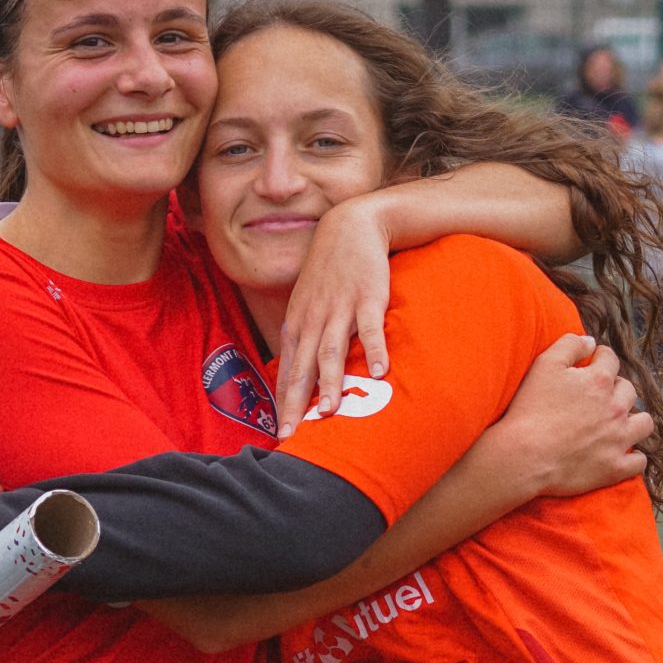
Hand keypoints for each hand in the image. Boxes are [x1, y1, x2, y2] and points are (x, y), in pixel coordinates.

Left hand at [277, 193, 392, 435]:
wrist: (349, 228)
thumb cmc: (329, 273)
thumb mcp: (308, 305)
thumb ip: (304, 339)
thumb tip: (301, 376)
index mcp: (297, 325)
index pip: (287, 372)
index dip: (284, 403)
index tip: (282, 434)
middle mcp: (313, 320)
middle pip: (302, 368)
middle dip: (296, 403)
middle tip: (293, 434)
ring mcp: (338, 309)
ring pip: (331, 351)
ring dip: (330, 382)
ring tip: (331, 412)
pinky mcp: (366, 298)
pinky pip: (369, 328)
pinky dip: (374, 350)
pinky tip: (380, 373)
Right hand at [488, 332, 652, 498]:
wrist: (524, 456)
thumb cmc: (530, 409)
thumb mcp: (544, 364)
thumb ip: (570, 345)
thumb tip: (591, 342)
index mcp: (600, 381)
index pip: (611, 359)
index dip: (600, 358)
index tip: (591, 364)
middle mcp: (615, 408)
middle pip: (628, 390)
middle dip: (616, 389)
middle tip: (598, 397)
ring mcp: (618, 439)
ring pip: (644, 423)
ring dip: (634, 420)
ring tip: (618, 423)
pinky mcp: (615, 467)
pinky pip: (639, 461)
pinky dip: (633, 456)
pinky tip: (622, 453)